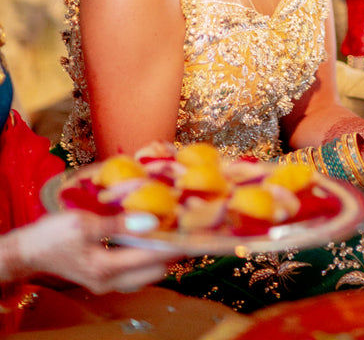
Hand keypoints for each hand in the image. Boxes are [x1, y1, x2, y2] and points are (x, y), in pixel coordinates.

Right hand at [2, 211, 182, 292]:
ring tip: (173, 230)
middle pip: (155, 271)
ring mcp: (107, 282)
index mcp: (106, 269)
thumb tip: (150, 222)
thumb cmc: (53, 235)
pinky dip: (146, 255)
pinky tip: (150, 236)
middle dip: (172, 252)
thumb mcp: (84, 224)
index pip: (152, 258)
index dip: (175, 245)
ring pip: (146, 273)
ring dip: (160, 255)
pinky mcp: (103, 276)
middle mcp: (110, 281)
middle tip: (187, 227)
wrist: (27, 251)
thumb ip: (118, 224)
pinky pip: (134, 270)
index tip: (195, 231)